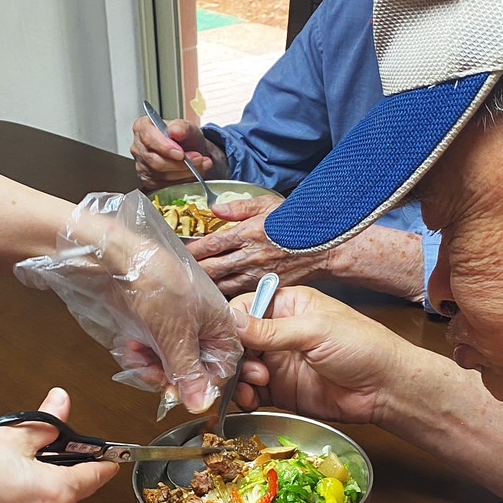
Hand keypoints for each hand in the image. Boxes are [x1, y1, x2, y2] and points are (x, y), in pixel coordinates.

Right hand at [0, 388, 116, 502]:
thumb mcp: (11, 436)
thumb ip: (47, 423)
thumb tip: (61, 403)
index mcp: (57, 494)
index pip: (95, 476)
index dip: (101, 462)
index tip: (109, 458)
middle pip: (69, 494)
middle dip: (55, 477)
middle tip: (27, 463)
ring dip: (38, 498)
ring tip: (7, 483)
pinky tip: (0, 501)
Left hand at [18, 191, 240, 414]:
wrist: (116, 258)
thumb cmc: (156, 283)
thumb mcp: (175, 336)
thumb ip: (187, 373)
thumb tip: (201, 405)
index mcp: (220, 322)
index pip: (223, 367)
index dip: (204, 384)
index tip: (183, 394)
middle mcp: (203, 323)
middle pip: (195, 367)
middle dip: (170, 375)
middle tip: (153, 376)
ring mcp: (178, 322)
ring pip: (171, 361)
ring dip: (151, 366)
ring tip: (136, 356)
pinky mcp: (155, 322)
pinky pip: (154, 350)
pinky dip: (141, 354)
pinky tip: (129, 348)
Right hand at [131, 116, 227, 190]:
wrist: (192, 150)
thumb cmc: (185, 137)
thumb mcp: (187, 126)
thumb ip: (181, 127)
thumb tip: (175, 131)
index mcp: (143, 128)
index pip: (148, 138)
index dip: (165, 147)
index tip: (181, 153)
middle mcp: (139, 148)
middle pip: (155, 161)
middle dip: (180, 163)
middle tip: (197, 159)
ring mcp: (142, 166)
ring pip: (162, 175)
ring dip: (184, 172)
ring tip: (199, 164)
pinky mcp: (149, 181)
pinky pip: (165, 186)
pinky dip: (182, 181)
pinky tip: (192, 174)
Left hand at [185, 194, 315, 296]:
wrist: (324, 247)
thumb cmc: (296, 223)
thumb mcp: (268, 205)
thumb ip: (239, 207)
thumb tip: (214, 210)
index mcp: (248, 234)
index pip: (212, 244)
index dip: (194, 250)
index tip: (181, 253)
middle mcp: (251, 257)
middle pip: (213, 268)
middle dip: (195, 271)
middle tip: (178, 274)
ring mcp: (258, 275)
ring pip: (224, 284)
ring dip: (207, 287)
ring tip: (192, 288)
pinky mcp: (266, 287)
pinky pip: (240, 293)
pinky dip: (226, 296)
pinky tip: (215, 298)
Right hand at [229, 286, 413, 424]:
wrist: (385, 389)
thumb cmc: (362, 347)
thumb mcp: (315, 330)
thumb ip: (271, 330)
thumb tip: (232, 322)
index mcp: (288, 305)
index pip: (244, 307)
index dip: (231, 324)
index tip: (227, 339)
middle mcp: (278, 333)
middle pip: (237, 341)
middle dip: (234, 355)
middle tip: (246, 366)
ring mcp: (278, 363)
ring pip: (241, 369)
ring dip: (240, 377)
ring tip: (259, 382)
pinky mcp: (281, 391)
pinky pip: (252, 393)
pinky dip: (246, 397)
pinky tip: (252, 399)